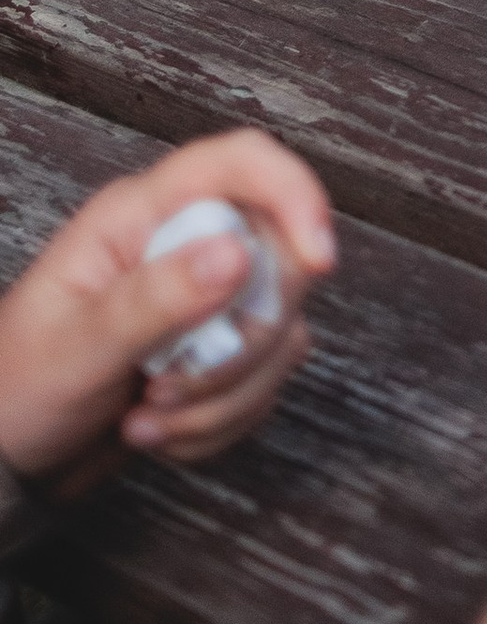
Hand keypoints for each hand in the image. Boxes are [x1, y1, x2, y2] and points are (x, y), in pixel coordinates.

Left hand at [0, 130, 334, 484]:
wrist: (7, 460)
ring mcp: (207, 300)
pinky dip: (221, 422)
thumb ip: (154, 299)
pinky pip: (265, 382)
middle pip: (278, 260)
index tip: (318, 262)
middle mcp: (183, 245)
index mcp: (140, 217)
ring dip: (223, 396)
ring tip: (148, 420)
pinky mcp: (219, 351)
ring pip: (279, 332)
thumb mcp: (76, 347)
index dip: (294, 194)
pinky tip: (161, 434)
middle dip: (241, 344)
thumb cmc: (19, 389)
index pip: (240, 163)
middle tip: (169, 386)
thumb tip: (237, 253)